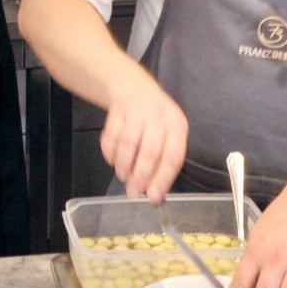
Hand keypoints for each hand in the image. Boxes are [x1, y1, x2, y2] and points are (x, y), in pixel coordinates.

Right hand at [99, 67, 188, 202]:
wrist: (135, 89)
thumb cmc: (156, 121)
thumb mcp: (169, 135)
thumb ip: (164, 162)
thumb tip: (153, 193)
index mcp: (176, 125)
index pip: (172, 156)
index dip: (162, 179)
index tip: (153, 197)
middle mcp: (157, 117)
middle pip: (149, 151)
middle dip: (140, 176)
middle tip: (134, 192)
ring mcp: (136, 112)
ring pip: (127, 144)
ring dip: (123, 165)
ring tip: (123, 176)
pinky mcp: (116, 111)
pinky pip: (110, 137)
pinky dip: (109, 153)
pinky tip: (113, 161)